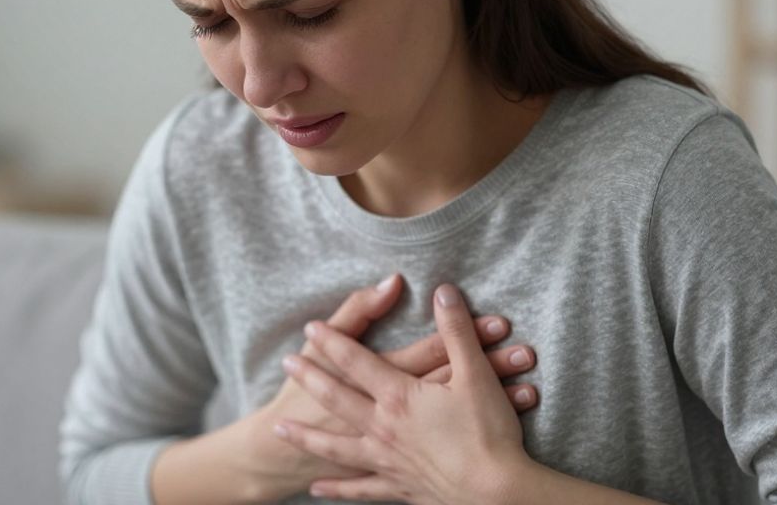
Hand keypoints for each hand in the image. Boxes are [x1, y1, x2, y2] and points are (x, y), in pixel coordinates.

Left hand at [241, 274, 537, 501]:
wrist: (496, 494)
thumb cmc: (488, 433)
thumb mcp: (476, 373)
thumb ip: (456, 330)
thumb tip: (443, 292)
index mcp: (399, 397)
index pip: (357, 361)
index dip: (333, 341)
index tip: (311, 327)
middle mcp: (384, 428)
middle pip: (338, 398)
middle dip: (310, 379)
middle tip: (285, 364)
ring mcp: (387, 460)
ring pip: (336, 447)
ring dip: (306, 437)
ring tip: (280, 429)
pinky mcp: (398, 487)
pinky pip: (360, 489)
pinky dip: (338, 488)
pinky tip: (317, 490)